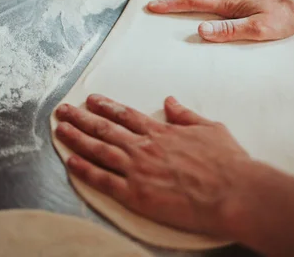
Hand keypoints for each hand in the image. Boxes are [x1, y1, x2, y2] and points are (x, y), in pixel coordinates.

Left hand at [55, 94, 250, 236]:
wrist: (233, 191)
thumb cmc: (227, 162)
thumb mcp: (210, 128)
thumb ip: (186, 114)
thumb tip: (170, 101)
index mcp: (162, 132)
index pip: (126, 115)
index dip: (106, 106)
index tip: (91, 99)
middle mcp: (145, 146)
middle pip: (105, 128)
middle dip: (81, 117)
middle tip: (63, 110)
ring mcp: (138, 170)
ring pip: (99, 150)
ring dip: (77, 138)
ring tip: (60, 129)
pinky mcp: (136, 195)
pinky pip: (103, 180)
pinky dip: (84, 170)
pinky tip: (70, 162)